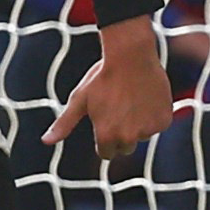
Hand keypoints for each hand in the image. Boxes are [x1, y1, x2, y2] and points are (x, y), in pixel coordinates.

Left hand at [56, 19, 176, 168]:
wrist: (131, 56)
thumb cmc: (101, 77)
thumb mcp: (80, 99)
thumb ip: (64, 124)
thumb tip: (45, 141)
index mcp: (106, 135)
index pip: (106, 153)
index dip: (104, 137)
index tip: (106, 121)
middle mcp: (128, 137)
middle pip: (125, 148)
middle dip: (122, 133)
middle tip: (119, 108)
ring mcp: (148, 129)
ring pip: (142, 135)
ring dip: (138, 123)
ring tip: (132, 99)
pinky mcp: (164, 121)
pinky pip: (158, 125)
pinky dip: (154, 115)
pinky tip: (146, 97)